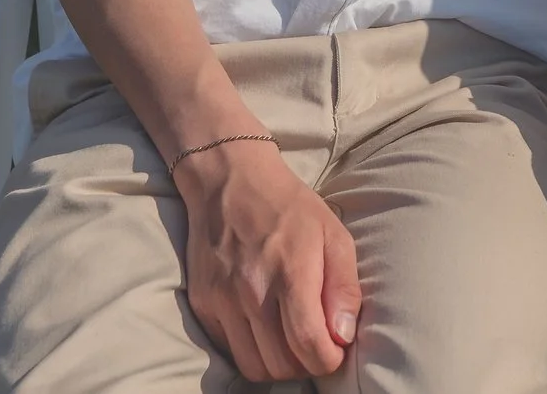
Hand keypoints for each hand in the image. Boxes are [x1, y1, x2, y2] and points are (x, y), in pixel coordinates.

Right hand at [173, 142, 359, 382]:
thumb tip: (344, 336)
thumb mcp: (333, 235)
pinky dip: (250, 351)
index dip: (328, 360)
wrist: (229, 180)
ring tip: (291, 342)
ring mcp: (222, 301)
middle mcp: (252, 292)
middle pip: (281, 365)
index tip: (336, 351)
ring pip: (253, 367)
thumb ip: (344, 287)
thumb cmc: (290, 208)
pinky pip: (229, 350)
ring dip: (277, 365)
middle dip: (306, 365)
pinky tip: (264, 329)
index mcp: (290, 273)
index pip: (309, 344)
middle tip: (315, 345)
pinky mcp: (202, 304)